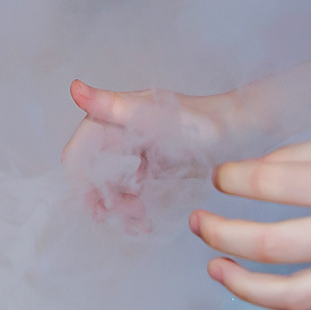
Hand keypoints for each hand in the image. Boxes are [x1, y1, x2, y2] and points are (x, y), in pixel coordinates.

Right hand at [62, 79, 239, 232]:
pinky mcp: (147, 167)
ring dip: (117, 209)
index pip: (78, 154)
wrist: (236, 129)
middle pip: (91, 175)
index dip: (82, 183)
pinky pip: (128, 192)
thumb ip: (112, 105)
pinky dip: (131, 209)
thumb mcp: (153, 115)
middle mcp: (116, 135)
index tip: (101, 208)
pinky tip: (144, 221)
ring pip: (108, 187)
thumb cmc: (199, 118)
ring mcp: (131, 152)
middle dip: (103, 201)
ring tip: (140, 222)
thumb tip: (74, 88)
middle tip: (130, 216)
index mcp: (110, 119)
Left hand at [191, 131, 310, 309]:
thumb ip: (302, 159)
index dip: (232, 181)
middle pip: (271, 245)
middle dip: (221, 234)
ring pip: (296, 297)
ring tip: (216, 268)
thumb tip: (249, 178)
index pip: (271, 185)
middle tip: (198, 224)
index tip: (220, 179)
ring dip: (245, 287)